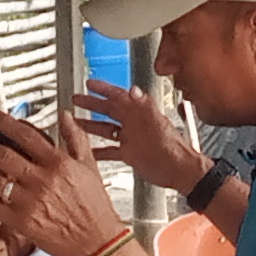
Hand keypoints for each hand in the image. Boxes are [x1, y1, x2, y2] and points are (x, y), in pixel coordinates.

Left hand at [0, 111, 128, 255]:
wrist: (98, 241)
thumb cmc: (96, 206)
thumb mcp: (90, 167)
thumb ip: (76, 139)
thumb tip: (64, 116)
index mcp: (58, 163)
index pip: (26, 135)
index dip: (5, 123)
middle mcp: (41, 179)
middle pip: (1, 156)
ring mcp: (30, 201)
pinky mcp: (22, 222)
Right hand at [72, 79, 208, 193]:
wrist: (180, 171)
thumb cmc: (170, 149)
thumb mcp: (155, 125)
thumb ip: (143, 106)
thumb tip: (132, 89)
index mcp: (140, 113)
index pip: (118, 96)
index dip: (103, 89)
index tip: (89, 83)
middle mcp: (134, 123)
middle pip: (109, 110)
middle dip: (92, 104)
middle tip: (77, 99)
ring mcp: (131, 138)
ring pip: (107, 129)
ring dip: (91, 126)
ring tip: (75, 122)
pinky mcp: (130, 154)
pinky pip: (110, 149)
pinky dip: (99, 150)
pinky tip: (88, 150)